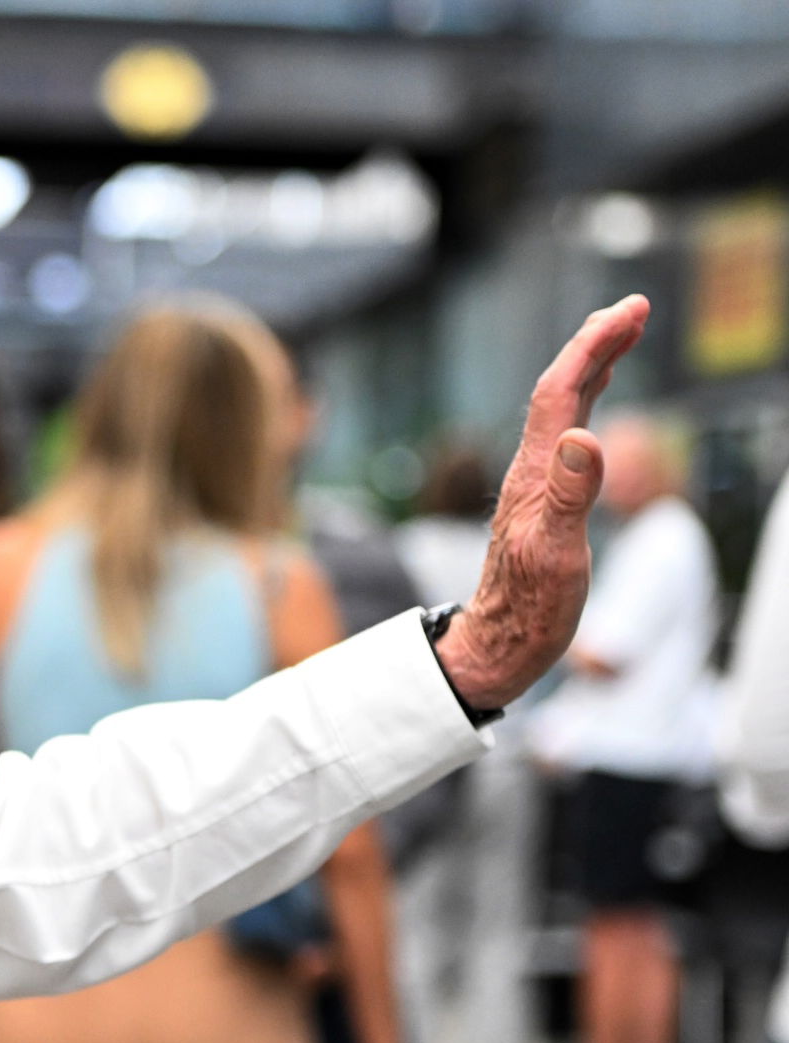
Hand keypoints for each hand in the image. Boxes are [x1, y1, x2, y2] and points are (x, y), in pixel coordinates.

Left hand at [434, 295, 649, 711]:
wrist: (500, 642)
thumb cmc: (531, 606)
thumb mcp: (557, 553)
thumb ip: (571, 495)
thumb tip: (584, 436)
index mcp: (535, 473)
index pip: (561, 392)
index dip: (592, 346)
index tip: (629, 311)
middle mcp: (531, 469)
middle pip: (561, 390)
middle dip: (596, 344)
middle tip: (634, 309)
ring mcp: (535, 483)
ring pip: (563, 410)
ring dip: (592, 369)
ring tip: (621, 336)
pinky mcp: (542, 500)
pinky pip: (565, 436)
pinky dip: (585, 407)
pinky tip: (595, 408)